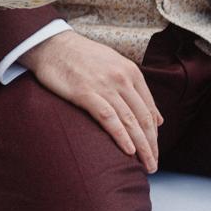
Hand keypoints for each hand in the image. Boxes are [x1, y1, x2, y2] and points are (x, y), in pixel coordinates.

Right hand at [22, 31, 162, 172]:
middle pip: (143, 118)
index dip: (154, 134)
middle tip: (153, 165)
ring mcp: (104, 85)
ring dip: (141, 146)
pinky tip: (129, 151)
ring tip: (147, 165)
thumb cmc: (82, 57)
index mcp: (131, 72)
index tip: (154, 150)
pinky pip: (109, 118)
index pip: (149, 110)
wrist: (52, 45)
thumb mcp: (115, 65)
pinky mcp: (85, 93)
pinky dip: (121, 136)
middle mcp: (121, 78)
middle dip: (151, 145)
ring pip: (130, 121)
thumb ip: (136, 90)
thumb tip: (158, 119)